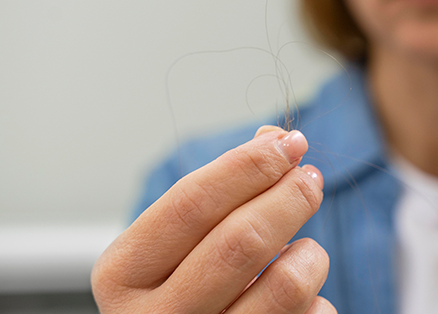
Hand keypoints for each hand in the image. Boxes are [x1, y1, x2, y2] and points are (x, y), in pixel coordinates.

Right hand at [92, 126, 335, 313]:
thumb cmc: (181, 288)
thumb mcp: (179, 242)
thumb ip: (221, 189)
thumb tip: (274, 140)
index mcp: (122, 275)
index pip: (192, 204)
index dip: (247, 166)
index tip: (288, 143)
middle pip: (242, 241)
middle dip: (289, 198)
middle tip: (310, 179)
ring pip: (286, 285)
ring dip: (309, 255)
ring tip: (304, 249)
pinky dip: (315, 298)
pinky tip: (296, 297)